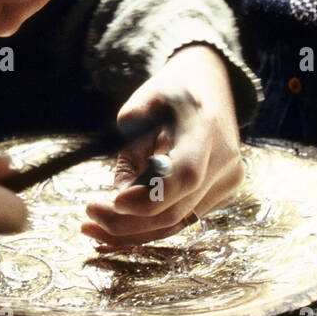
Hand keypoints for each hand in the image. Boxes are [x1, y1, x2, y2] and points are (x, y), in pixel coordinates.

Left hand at [83, 44, 244, 245]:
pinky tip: (118, 224)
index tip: (112, 200)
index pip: (184, 175)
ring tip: (93, 227)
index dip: (149, 197)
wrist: (210, 84)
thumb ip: (130, 153)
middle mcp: (224, 160)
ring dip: (135, 232)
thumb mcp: (141, 108)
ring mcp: (227, 181)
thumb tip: (118, 200)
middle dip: (129, 221)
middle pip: (177, 209)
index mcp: (206, 129)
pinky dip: (150, 225)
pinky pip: (183, 218)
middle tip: (89, 217)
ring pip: (178, 223)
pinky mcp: (221, 194)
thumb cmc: (170, 92)